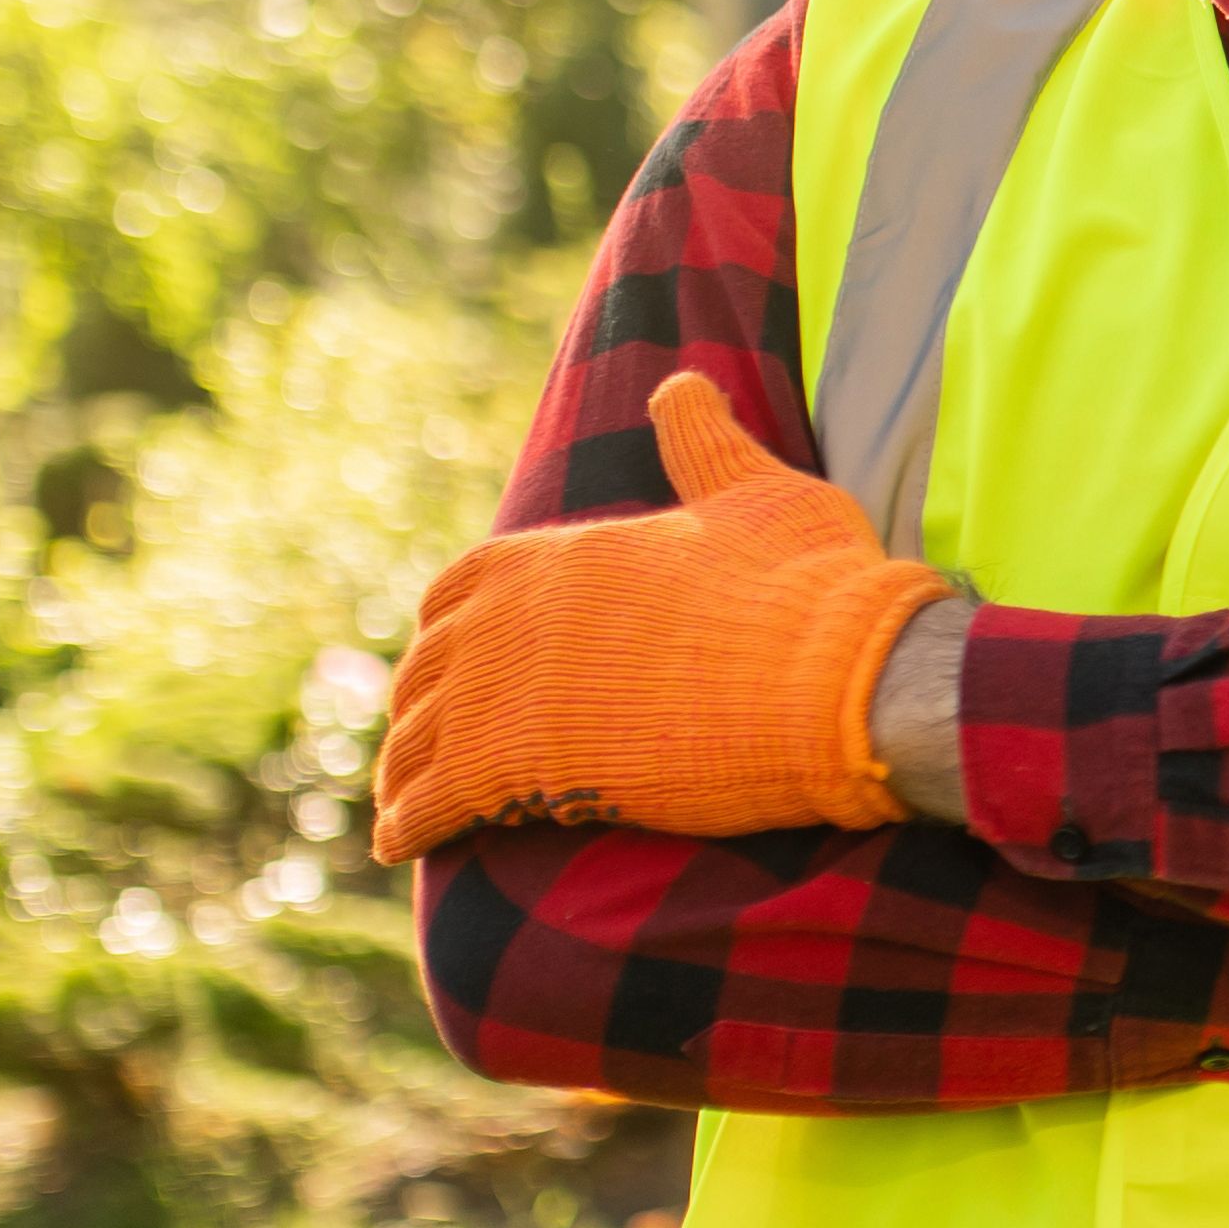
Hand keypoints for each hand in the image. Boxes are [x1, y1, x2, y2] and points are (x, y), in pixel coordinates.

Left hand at [370, 376, 961, 860]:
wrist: (835, 679)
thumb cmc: (811, 587)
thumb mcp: (760, 491)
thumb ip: (706, 442)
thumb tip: (682, 383)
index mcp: (564, 555)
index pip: (467, 584)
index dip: (452, 622)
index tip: (452, 651)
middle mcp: (515, 619)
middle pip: (431, 663)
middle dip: (421, 699)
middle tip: (422, 734)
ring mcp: (505, 696)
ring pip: (418, 736)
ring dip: (402, 768)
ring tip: (399, 799)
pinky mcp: (514, 771)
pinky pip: (429, 801)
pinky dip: (404, 823)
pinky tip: (393, 844)